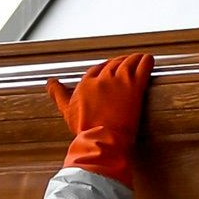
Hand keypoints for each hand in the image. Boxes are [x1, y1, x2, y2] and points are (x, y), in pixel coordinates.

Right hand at [47, 52, 153, 186]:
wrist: (103, 139)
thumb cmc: (86, 129)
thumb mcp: (67, 111)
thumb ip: (58, 94)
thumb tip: (49, 82)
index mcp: (86, 83)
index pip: (96, 69)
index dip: (104, 69)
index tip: (109, 70)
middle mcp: (102, 78)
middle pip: (112, 64)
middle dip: (120, 63)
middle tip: (127, 64)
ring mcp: (118, 80)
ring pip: (128, 61)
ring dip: (134, 59)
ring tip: (139, 59)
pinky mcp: (134, 85)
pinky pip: (142, 66)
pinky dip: (147, 61)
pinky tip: (149, 59)